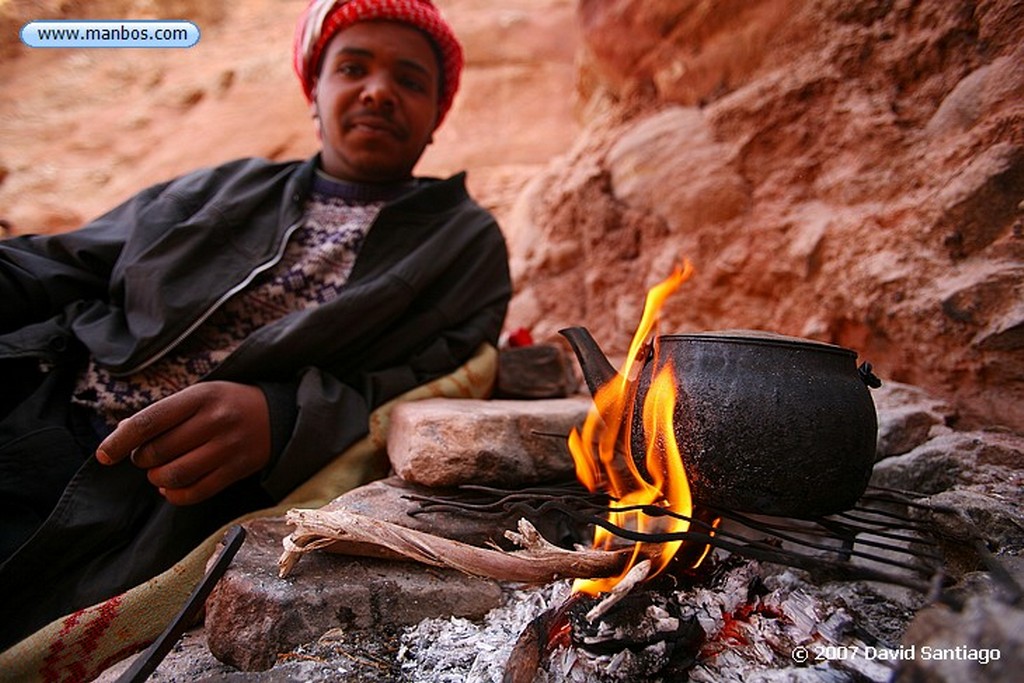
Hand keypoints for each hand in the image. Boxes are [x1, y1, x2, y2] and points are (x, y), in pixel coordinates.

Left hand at [96, 381, 271, 505]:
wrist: (278, 414)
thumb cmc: (226, 404)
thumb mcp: (198, 396)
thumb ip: (162, 414)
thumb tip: (121, 435)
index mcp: (200, 396)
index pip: (149, 421)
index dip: (120, 441)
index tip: (104, 455)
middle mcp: (215, 420)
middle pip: (158, 451)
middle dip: (142, 460)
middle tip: (146, 457)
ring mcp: (229, 446)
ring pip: (175, 475)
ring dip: (157, 479)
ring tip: (159, 472)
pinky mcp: (238, 469)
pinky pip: (196, 492)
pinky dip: (175, 495)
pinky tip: (171, 488)